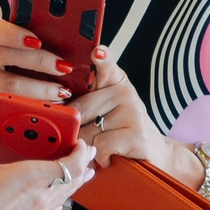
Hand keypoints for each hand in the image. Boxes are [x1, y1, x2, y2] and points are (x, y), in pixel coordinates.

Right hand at [0, 6, 74, 117]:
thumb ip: (12, 28)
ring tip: (61, 90)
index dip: (17, 35)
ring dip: (40, 90)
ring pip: (11, 86)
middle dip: (41, 62)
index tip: (37, 41)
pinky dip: (30, 104)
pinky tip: (46, 104)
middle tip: (64, 66)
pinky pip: (8, 103)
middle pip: (11, 58)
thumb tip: (54, 31)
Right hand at [0, 112, 95, 209]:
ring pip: (66, 195)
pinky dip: (61, 196)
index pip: (70, 165)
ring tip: (82, 173)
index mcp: (33, 177)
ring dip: (75, 181)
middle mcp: (40, 196)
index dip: (80, 153)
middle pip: (73, 180)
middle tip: (87, 154)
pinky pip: (53, 206)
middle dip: (83, 165)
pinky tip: (58, 197)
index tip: (80, 143)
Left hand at [64, 53, 188, 176]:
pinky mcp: (136, 134)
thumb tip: (57, 109)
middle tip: (85, 137)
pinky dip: (101, 157)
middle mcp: (125, 91)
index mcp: (113, 80)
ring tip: (102, 146)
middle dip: (75, 131)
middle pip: (80, 110)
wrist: (151, 152)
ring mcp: (133, 111)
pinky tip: (112, 155)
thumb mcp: (101, 111)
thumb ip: (82, 103)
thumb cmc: (119, 130)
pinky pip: (101, 146)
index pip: (105, 65)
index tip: (97, 51)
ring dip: (88, 147)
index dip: (101, 57)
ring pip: (87, 132)